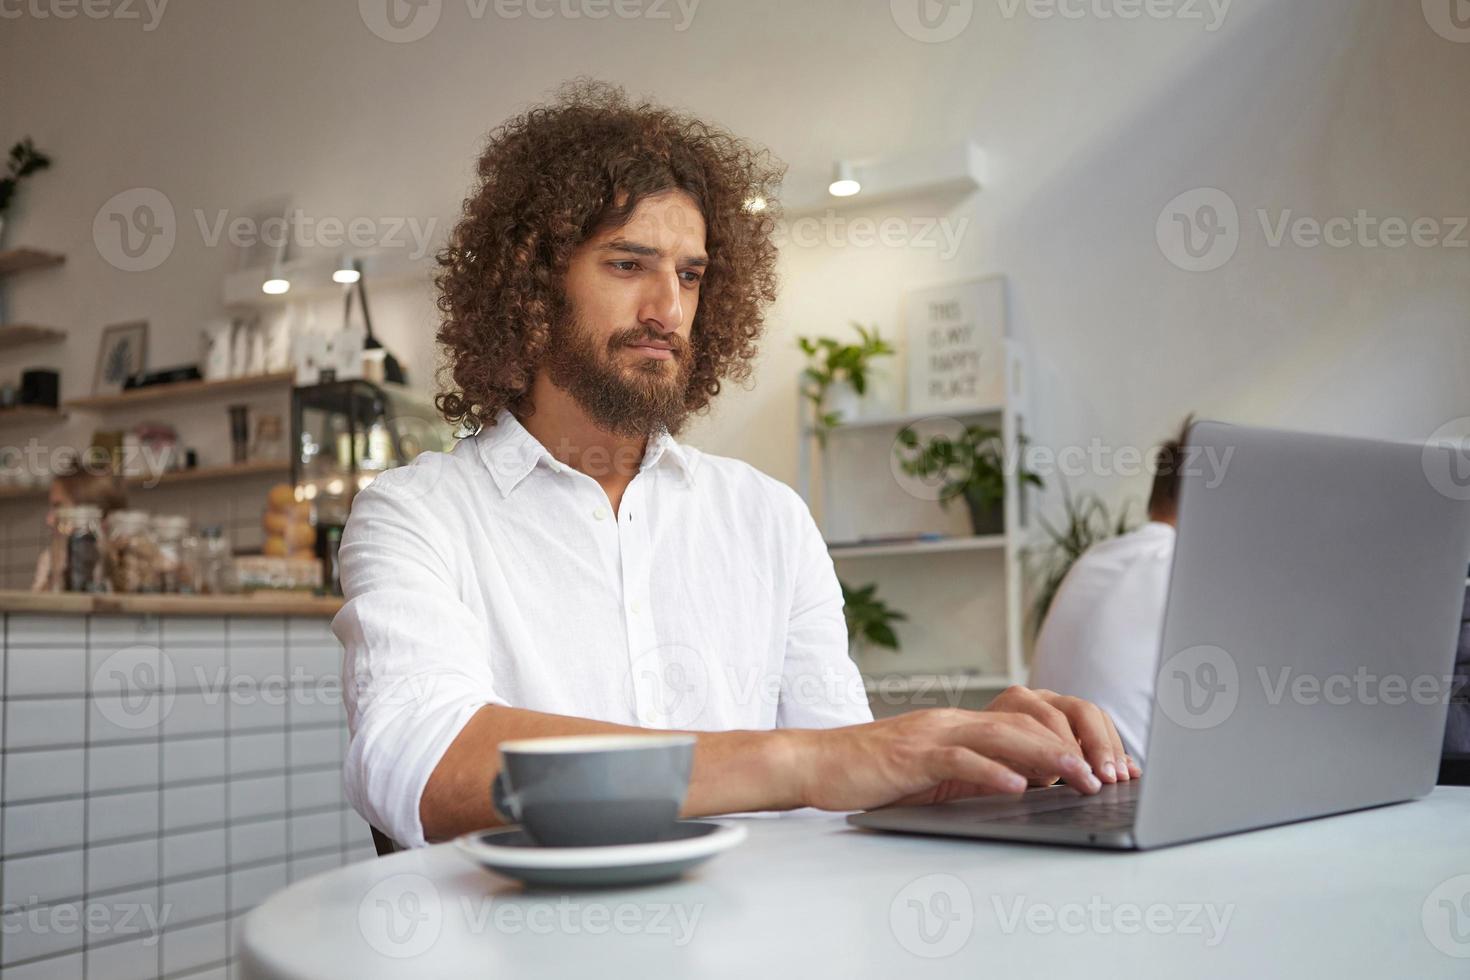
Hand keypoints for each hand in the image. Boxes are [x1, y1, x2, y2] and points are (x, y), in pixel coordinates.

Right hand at [788, 688, 1135, 812]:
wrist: (817, 763)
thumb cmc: (875, 774)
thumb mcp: (938, 774)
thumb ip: (980, 772)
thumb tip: (1035, 788)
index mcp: (965, 724)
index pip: (1034, 719)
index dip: (1076, 738)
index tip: (1110, 766)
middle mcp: (955, 720)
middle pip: (1029, 719)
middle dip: (1076, 745)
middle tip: (1110, 773)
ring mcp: (933, 733)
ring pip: (1002, 733)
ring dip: (1048, 756)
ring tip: (1082, 776)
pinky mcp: (911, 754)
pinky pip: (958, 758)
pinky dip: (991, 770)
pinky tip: (1017, 786)